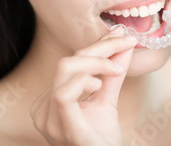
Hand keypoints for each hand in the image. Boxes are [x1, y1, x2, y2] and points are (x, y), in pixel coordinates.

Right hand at [30, 26, 137, 145]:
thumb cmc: (102, 141)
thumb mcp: (107, 100)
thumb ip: (113, 73)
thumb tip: (124, 42)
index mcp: (51, 101)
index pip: (71, 63)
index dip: (97, 45)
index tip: (122, 35)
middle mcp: (44, 109)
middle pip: (68, 62)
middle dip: (98, 48)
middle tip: (125, 42)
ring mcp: (48, 119)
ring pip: (65, 70)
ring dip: (95, 61)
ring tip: (116, 69)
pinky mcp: (60, 126)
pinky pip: (64, 93)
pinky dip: (85, 80)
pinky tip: (99, 84)